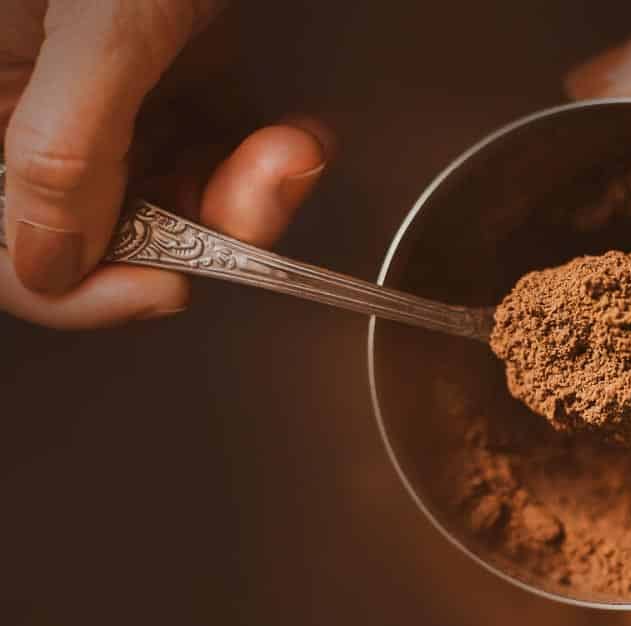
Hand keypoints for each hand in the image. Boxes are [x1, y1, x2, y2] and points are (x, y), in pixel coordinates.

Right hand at [0, 0, 329, 327]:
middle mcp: (42, 103)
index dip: (75, 287)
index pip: (5, 239)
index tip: (162, 287)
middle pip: (104, 229)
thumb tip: (49, 263)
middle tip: (259, 195)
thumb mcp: (101, 27)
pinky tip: (296, 136)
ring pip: (176, 199)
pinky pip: (219, 151)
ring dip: (251, 193)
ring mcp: (112, 95)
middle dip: (200, 226)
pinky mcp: (179, 77)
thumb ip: (65, 145)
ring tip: (291, 150)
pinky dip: (268, 157)